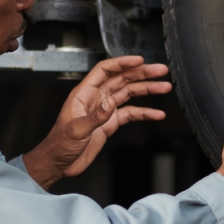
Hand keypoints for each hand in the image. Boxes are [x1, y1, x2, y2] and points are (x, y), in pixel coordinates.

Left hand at [22, 55, 171, 188]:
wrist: (59, 163)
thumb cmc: (59, 144)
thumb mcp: (76, 130)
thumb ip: (95, 116)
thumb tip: (111, 102)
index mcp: (84, 93)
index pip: (105, 70)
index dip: (123, 63)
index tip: (140, 60)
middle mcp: (96, 98)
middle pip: (122, 79)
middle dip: (142, 74)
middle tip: (160, 71)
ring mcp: (104, 110)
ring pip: (129, 94)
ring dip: (147, 90)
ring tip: (164, 87)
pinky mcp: (110, 123)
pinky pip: (130, 114)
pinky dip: (144, 113)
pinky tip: (157, 114)